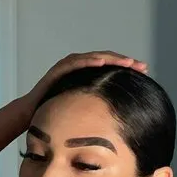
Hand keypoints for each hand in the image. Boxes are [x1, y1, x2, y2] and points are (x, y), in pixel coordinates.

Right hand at [21, 50, 148, 117]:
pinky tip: (101, 63)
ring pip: (94, 58)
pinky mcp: (58, 69)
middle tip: (142, 66)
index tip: (145, 74)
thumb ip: (99, 109)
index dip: (128, 69)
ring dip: (111, 59)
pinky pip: (75, 62)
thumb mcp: (84, 111)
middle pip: (107, 60)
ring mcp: (69, 66)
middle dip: (125, 62)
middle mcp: (79, 67)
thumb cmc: (57, 115)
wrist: (31, 114)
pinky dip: (88, 61)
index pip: (111, 68)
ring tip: (127, 62)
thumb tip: (121, 119)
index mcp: (87, 76)